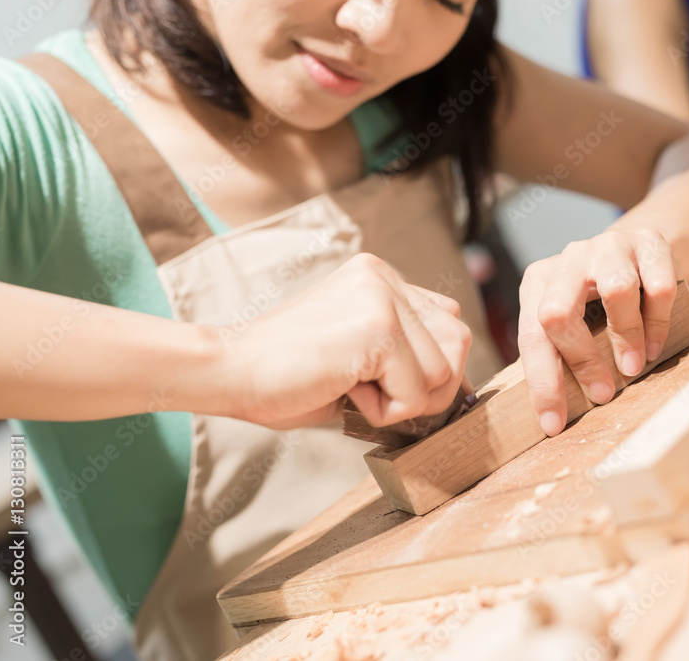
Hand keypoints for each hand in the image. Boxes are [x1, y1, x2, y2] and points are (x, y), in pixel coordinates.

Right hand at [220, 253, 471, 429]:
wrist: (228, 371)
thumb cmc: (288, 376)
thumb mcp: (359, 355)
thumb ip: (406, 356)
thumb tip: (460, 389)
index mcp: (380, 278)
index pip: (448, 323)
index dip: (431, 366)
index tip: (387, 384)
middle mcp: (385, 278)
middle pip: (458, 343)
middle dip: (427, 386)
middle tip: (370, 391)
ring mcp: (382, 297)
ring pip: (443, 372)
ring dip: (401, 400)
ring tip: (350, 386)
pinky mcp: (378, 327)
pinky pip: (416, 392)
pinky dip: (384, 410)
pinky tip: (342, 389)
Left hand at [518, 229, 677, 436]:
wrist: (642, 249)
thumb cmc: (600, 299)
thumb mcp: (573, 319)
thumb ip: (562, 351)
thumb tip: (558, 414)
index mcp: (539, 281)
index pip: (531, 336)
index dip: (542, 383)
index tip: (554, 424)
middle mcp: (569, 259)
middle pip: (558, 312)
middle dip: (581, 361)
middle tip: (603, 395)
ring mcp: (609, 246)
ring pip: (616, 291)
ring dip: (627, 337)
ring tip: (635, 366)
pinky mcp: (649, 241)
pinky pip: (658, 287)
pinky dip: (658, 323)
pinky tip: (655, 344)